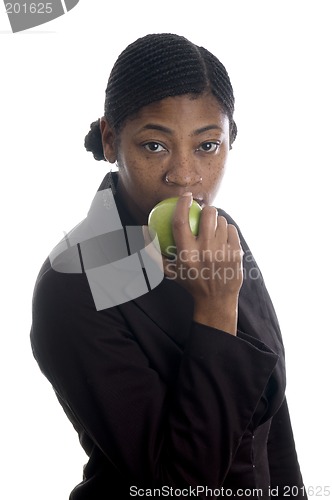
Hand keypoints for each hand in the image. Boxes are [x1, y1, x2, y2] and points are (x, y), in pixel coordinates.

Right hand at [144, 193, 243, 334]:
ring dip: (216, 220)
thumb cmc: (190, 282)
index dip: (182, 204)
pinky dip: (227, 229)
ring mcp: (222, 252)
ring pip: (221, 221)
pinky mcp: (236, 253)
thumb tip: (142, 230)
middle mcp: (204, 251)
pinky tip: (223, 233)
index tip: (185, 196)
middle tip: (204, 211)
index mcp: (186, 254)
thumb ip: (154, 251)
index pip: (181, 222)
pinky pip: (231, 230)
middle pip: (207, 215)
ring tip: (213, 226)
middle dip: (206, 208)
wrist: (216, 299)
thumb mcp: (169, 270)